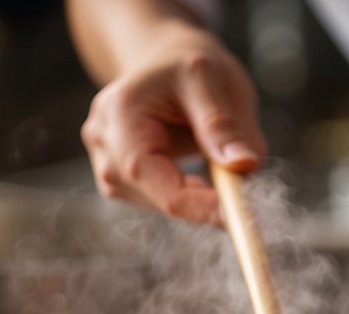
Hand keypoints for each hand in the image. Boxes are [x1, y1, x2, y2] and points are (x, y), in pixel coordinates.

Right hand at [79, 26, 266, 223]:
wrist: (165, 63)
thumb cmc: (186, 65)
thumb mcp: (210, 80)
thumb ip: (223, 124)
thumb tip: (244, 166)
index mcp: (119, 112)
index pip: (148, 172)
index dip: (194, 202)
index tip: (241, 215)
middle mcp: (103, 142)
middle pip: (155, 196)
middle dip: (203, 202)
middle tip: (246, 195)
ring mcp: (107, 164)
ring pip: (162, 205)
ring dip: (198, 197)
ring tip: (218, 161)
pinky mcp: (121, 181)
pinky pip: (162, 201)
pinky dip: (189, 195)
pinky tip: (199, 169)